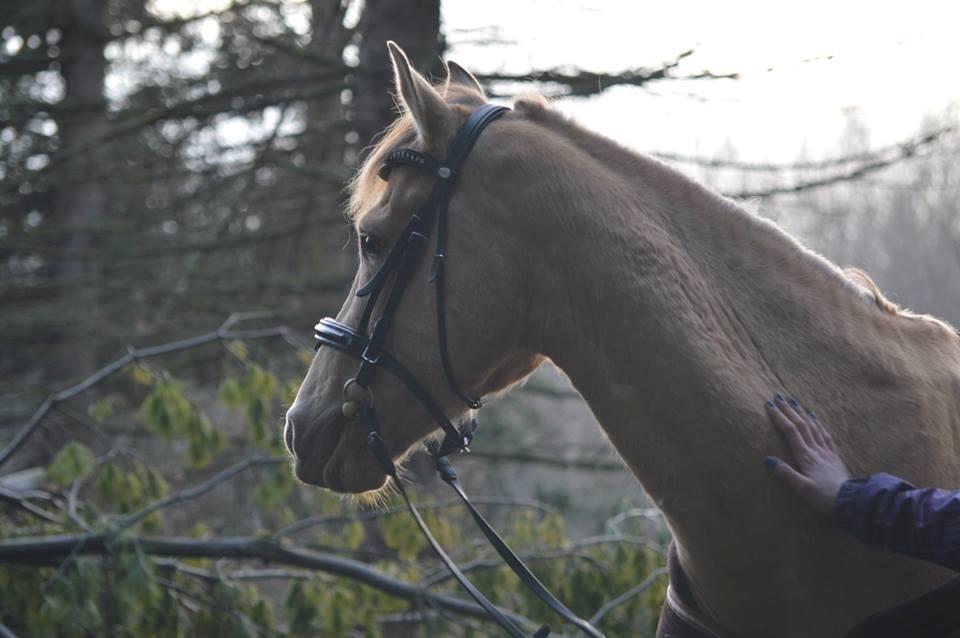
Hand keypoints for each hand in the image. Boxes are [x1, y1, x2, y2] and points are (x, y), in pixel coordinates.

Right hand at [765, 395, 850, 515]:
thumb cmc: (824, 497)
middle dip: (790, 410)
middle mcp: (816, 450)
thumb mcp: (802, 489)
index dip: (780, 417)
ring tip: (795, 402)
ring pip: (813, 427)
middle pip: (801, 425)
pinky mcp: (834, 456)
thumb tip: (768, 459)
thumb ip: (786, 473)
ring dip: (803, 413)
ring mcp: (826, 452)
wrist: (851, 501)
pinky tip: (816, 419)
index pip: (790, 432)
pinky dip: (818, 424)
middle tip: (780, 396)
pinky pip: (825, 435)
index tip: (770, 405)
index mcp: (806, 456)